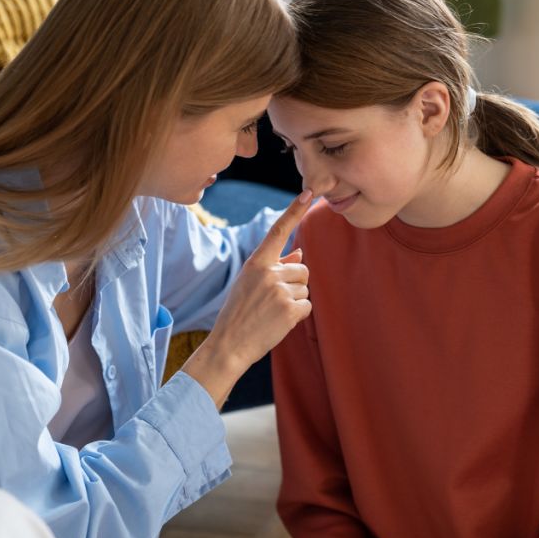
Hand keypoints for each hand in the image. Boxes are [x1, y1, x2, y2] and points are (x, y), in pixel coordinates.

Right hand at [183, 190, 312, 406]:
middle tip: (271, 301)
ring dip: (294, 300)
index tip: (309, 193)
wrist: (229, 344)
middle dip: (294, 284)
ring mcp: (279, 290)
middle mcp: (268, 272)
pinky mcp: (290, 309)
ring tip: (272, 312)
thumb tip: (300, 251)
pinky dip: (298, 316)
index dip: (294, 211)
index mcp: (256, 262)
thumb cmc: (239, 313)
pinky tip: (279, 322)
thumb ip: (274, 266)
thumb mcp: (250, 283)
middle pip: (302, 268)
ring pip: (305, 288)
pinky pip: (307, 306)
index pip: (278, 231)